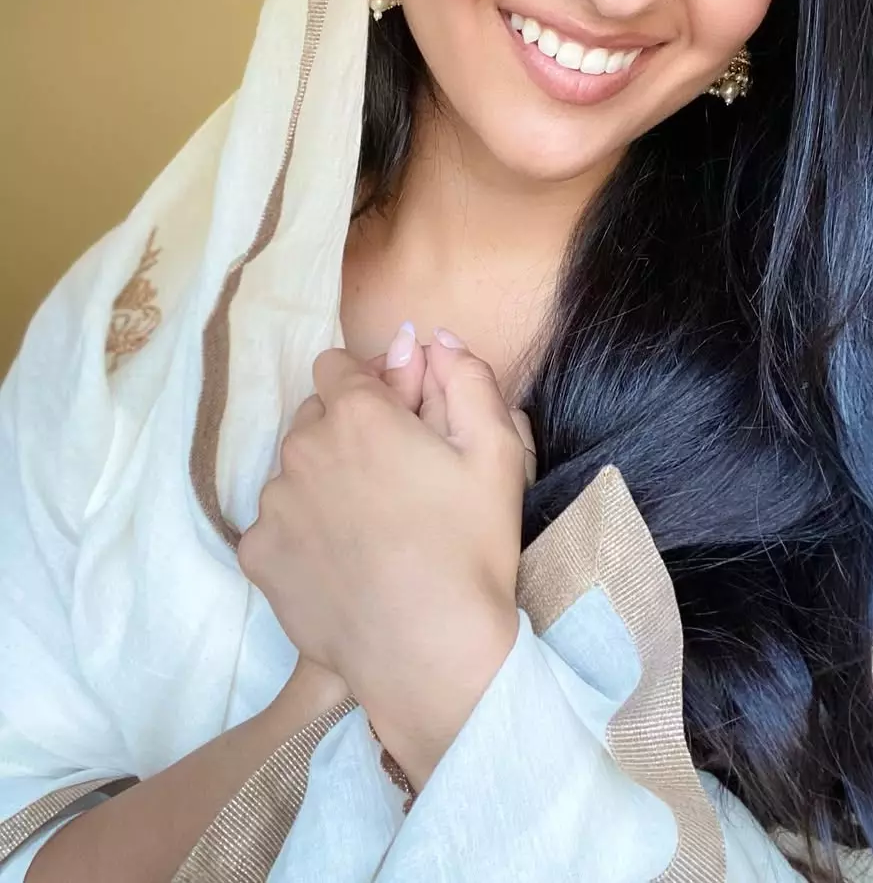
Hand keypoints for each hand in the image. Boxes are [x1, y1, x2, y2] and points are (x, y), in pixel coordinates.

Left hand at [237, 326, 534, 786]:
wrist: (430, 652)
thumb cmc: (471, 547)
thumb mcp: (496, 452)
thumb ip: (467, 379)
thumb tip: (437, 339)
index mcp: (359, 413)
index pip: (339, 365)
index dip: (372, 386)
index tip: (400, 421)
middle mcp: (302, 447)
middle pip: (315, 416)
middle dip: (347, 432)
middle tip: (394, 480)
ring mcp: (273, 504)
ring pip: (293, 471)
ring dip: (323, 482)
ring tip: (371, 529)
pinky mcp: (257, 556)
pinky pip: (275, 525)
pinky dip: (300, 534)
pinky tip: (342, 563)